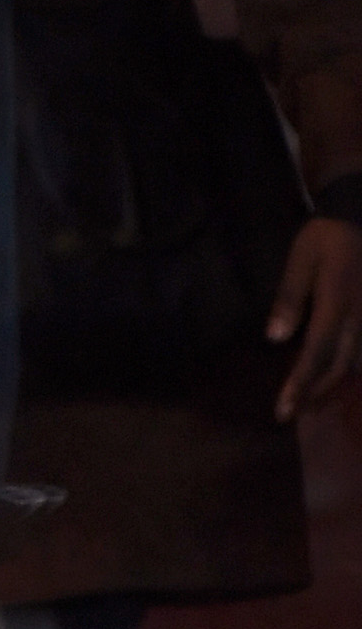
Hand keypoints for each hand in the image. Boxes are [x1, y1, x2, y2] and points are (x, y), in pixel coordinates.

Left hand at [266, 216, 361, 419]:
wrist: (361, 215)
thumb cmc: (326, 238)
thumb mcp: (301, 261)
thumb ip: (289, 298)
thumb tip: (275, 338)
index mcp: (336, 305)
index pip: (315, 354)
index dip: (299, 385)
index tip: (283, 411)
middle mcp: (358, 318)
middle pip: (339, 367)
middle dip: (316, 394)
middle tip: (294, 412)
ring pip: (357, 363)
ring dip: (334, 385)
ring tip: (313, 402)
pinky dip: (349, 367)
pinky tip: (337, 376)